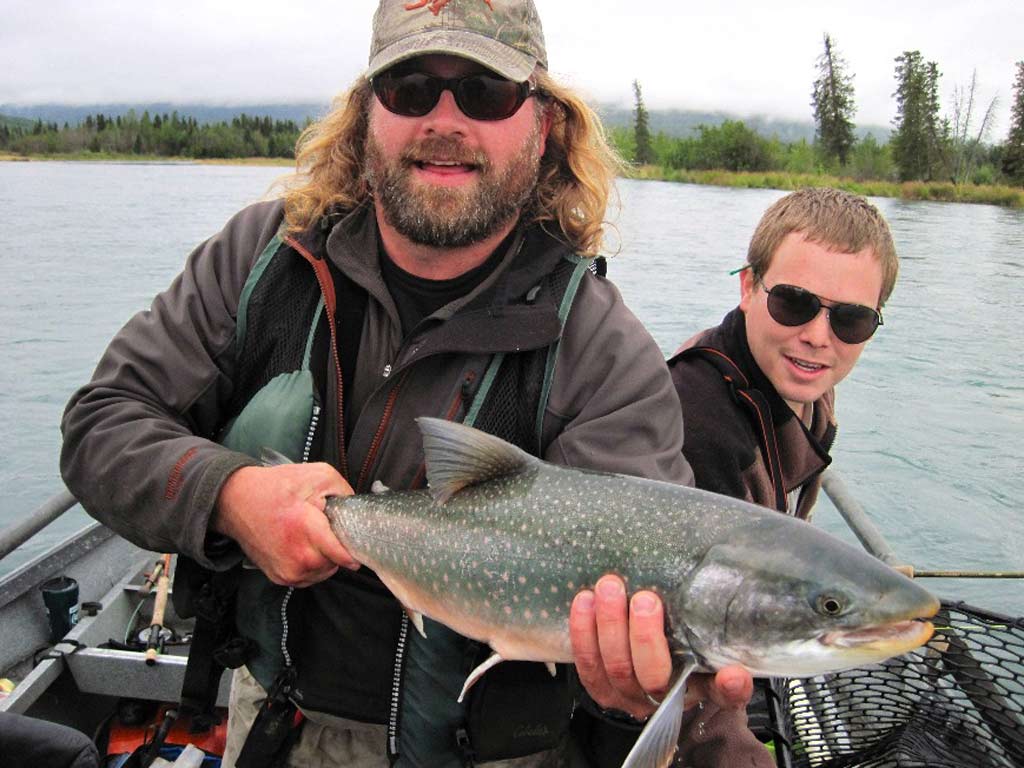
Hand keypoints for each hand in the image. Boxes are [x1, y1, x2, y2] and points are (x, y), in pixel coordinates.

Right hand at [213, 462, 358, 586]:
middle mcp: (297, 556)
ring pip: (324, 572)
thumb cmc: (276, 487)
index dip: (353, 549)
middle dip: (336, 547)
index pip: (341, 554)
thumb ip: (344, 492)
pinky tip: (303, 546)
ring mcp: (288, 570)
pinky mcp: (281, 578)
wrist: (237, 500)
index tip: (358, 546)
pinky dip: (312, 564)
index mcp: (305, 529)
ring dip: (325, 558)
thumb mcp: (318, 475)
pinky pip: (309, 576)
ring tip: (312, 537)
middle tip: (325, 529)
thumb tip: (356, 511)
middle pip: (335, 562)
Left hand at [569, 575, 755, 719]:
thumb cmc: (681, 652)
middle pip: (651, 675)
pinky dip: (582, 630)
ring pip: (613, 666)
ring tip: (609, 588)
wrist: (651, 669)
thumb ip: (723, 654)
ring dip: (608, 625)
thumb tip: (736, 673)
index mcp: (696, 690)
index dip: (726, 687)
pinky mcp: (598, 686)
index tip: (733, 673)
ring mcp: (625, 695)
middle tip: (644, 599)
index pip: (716, 693)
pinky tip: (584, 601)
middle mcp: (660, 700)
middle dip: (644, 635)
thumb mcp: (708, 651)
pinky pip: (586, 663)